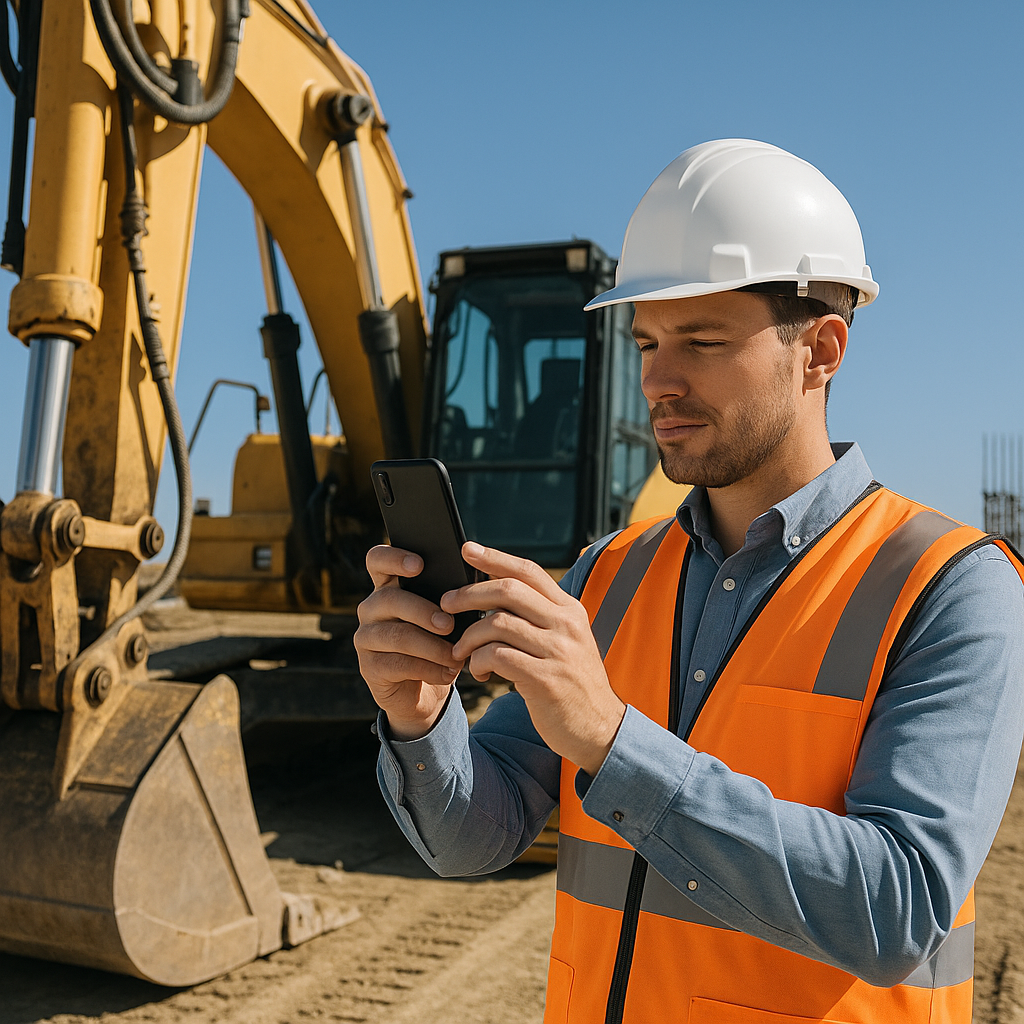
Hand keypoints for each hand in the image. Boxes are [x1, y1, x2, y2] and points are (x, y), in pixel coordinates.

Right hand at [354, 544, 464, 739]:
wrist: (426, 690)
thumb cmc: (439, 643)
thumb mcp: (445, 617)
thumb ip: (449, 599)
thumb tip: (471, 588)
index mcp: (389, 586)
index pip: (378, 560)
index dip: (394, 558)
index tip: (419, 565)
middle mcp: (371, 608)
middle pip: (389, 599)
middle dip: (423, 611)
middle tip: (449, 624)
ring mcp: (366, 637)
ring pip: (396, 635)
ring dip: (431, 646)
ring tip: (455, 656)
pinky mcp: (369, 667)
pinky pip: (397, 664)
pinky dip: (428, 669)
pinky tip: (447, 673)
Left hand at [442, 542, 625, 775]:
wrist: (599, 728)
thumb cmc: (571, 683)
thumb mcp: (565, 642)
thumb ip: (539, 617)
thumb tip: (493, 595)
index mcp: (570, 610)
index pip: (528, 571)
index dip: (495, 557)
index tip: (467, 549)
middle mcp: (566, 624)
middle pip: (509, 591)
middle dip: (470, 593)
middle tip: (446, 604)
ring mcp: (558, 651)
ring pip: (498, 623)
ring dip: (469, 636)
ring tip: (460, 651)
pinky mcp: (545, 679)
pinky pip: (498, 656)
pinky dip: (479, 661)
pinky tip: (478, 671)